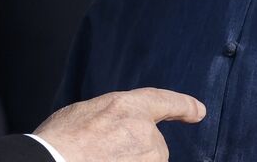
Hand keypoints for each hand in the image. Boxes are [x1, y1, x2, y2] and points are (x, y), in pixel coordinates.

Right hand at [33, 87, 205, 161]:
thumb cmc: (58, 142)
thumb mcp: (84, 114)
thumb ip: (112, 117)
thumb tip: (120, 129)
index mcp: (126, 106)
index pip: (164, 101)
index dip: (184, 106)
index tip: (198, 111)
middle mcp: (144, 131)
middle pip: (153, 143)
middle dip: (134, 150)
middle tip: (100, 151)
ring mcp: (147, 158)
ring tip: (98, 160)